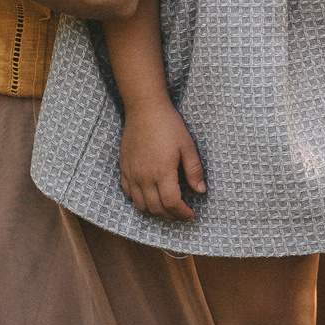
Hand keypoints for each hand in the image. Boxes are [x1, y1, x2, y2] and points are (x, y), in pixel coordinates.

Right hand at [119, 101, 206, 220]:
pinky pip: (128, 193)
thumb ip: (194, 170)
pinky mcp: (124, 168)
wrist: (145, 109)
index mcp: (162, 172)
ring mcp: (132, 173)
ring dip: (154, 211)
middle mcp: (144, 177)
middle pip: (156, 208)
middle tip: (181, 214)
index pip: (171, 203)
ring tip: (167, 208)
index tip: (191, 214)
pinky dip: (139, 201)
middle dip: (170, 216)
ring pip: (140, 204)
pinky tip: (149, 197)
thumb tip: (201, 190)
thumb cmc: (168, 125)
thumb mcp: (187, 146)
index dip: (182, 213)